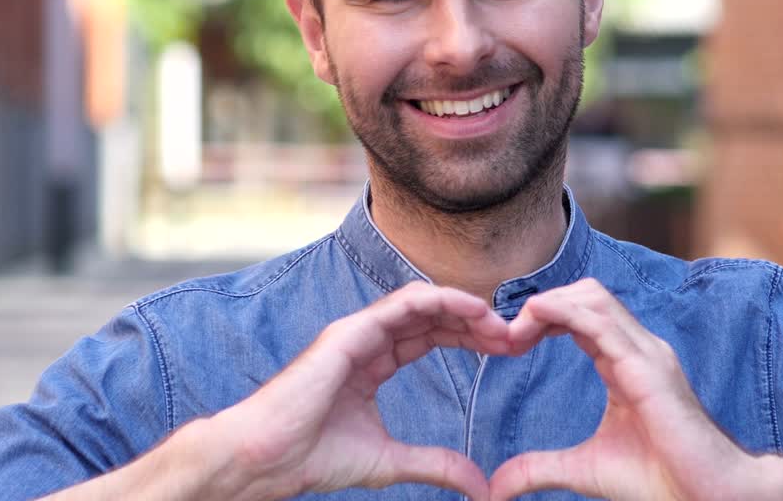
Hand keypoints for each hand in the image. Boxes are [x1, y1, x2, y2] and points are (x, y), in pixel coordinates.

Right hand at [201, 281, 509, 500]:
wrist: (268, 459)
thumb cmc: (314, 456)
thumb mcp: (391, 462)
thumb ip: (435, 464)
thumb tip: (480, 486)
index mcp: (374, 361)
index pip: (431, 335)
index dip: (470, 337)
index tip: (507, 349)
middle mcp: (367, 339)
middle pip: (432, 315)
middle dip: (475, 320)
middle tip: (514, 335)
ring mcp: (357, 332)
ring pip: (421, 301)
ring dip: (464, 307)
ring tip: (498, 323)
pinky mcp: (349, 332)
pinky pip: (402, 303)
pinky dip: (440, 300)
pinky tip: (472, 309)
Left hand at [490, 279, 760, 500]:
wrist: (708, 497)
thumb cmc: (660, 479)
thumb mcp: (583, 469)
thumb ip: (539, 469)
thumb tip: (496, 487)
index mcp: (625, 361)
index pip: (580, 315)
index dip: (542, 318)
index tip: (509, 342)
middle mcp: (638, 349)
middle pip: (585, 295)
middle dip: (543, 304)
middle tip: (508, 336)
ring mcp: (647, 354)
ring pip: (594, 299)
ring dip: (549, 304)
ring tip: (517, 329)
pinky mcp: (649, 368)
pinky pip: (603, 324)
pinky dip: (565, 312)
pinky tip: (537, 317)